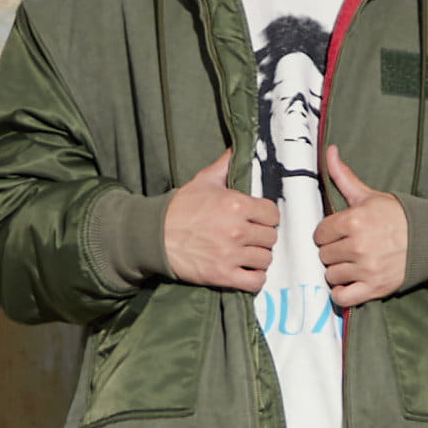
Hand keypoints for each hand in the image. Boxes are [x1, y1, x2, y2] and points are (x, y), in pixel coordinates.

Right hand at [163, 150, 278, 290]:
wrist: (155, 236)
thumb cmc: (180, 208)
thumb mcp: (204, 180)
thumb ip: (225, 164)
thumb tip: (239, 146)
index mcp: (236, 205)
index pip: (272, 214)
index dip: (266, 217)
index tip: (258, 220)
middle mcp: (237, 230)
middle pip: (270, 237)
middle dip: (262, 237)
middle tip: (251, 237)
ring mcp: (231, 255)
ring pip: (265, 259)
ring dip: (258, 258)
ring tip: (247, 253)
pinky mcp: (224, 275)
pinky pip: (255, 281)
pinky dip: (254, 278)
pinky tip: (246, 271)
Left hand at [314, 146, 407, 306]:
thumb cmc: (396, 216)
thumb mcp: (369, 195)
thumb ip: (344, 176)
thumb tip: (328, 150)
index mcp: (354, 220)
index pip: (320, 234)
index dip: (327, 233)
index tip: (338, 233)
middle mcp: (358, 246)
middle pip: (324, 255)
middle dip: (333, 251)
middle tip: (347, 248)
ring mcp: (365, 269)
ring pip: (331, 275)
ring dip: (338, 271)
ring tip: (351, 264)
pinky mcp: (373, 288)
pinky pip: (342, 297)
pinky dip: (342, 293)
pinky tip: (349, 283)